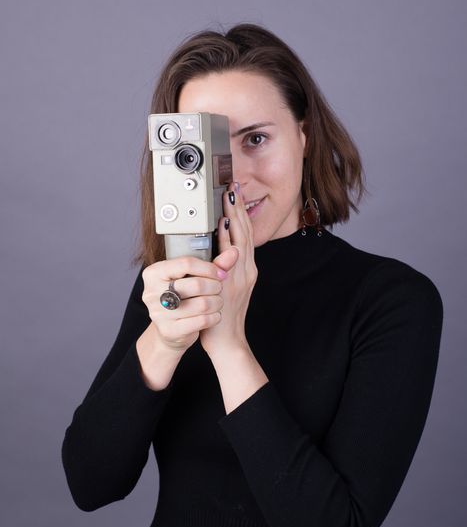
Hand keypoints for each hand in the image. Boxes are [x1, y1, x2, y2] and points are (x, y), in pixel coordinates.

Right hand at [141, 256, 223, 355]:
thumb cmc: (182, 298)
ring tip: (218, 301)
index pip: (186, 263)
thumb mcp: (191, 278)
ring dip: (217, 302)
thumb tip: (235, 251)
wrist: (171, 330)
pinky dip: (214, 317)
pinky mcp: (169, 331)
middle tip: (219, 288)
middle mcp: (151, 292)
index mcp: (153, 273)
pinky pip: (202, 321)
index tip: (221, 273)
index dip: (209, 268)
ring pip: (202, 304)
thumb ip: (214, 264)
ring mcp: (159, 314)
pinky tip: (214, 314)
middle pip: (196, 284)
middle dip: (215, 286)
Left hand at [199, 181, 257, 356]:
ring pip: (240, 238)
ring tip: (229, 196)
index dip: (241, 212)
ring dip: (234, 216)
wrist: (228, 341)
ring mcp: (241, 275)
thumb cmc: (224, 315)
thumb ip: (226, 267)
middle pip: (245, 231)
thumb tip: (221, 250)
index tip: (235, 193)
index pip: (245, 233)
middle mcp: (247, 269)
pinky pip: (230, 255)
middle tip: (233, 185)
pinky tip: (223, 225)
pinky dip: (228, 238)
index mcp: (246, 268)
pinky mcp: (234, 282)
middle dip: (238, 207)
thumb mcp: (229, 287)